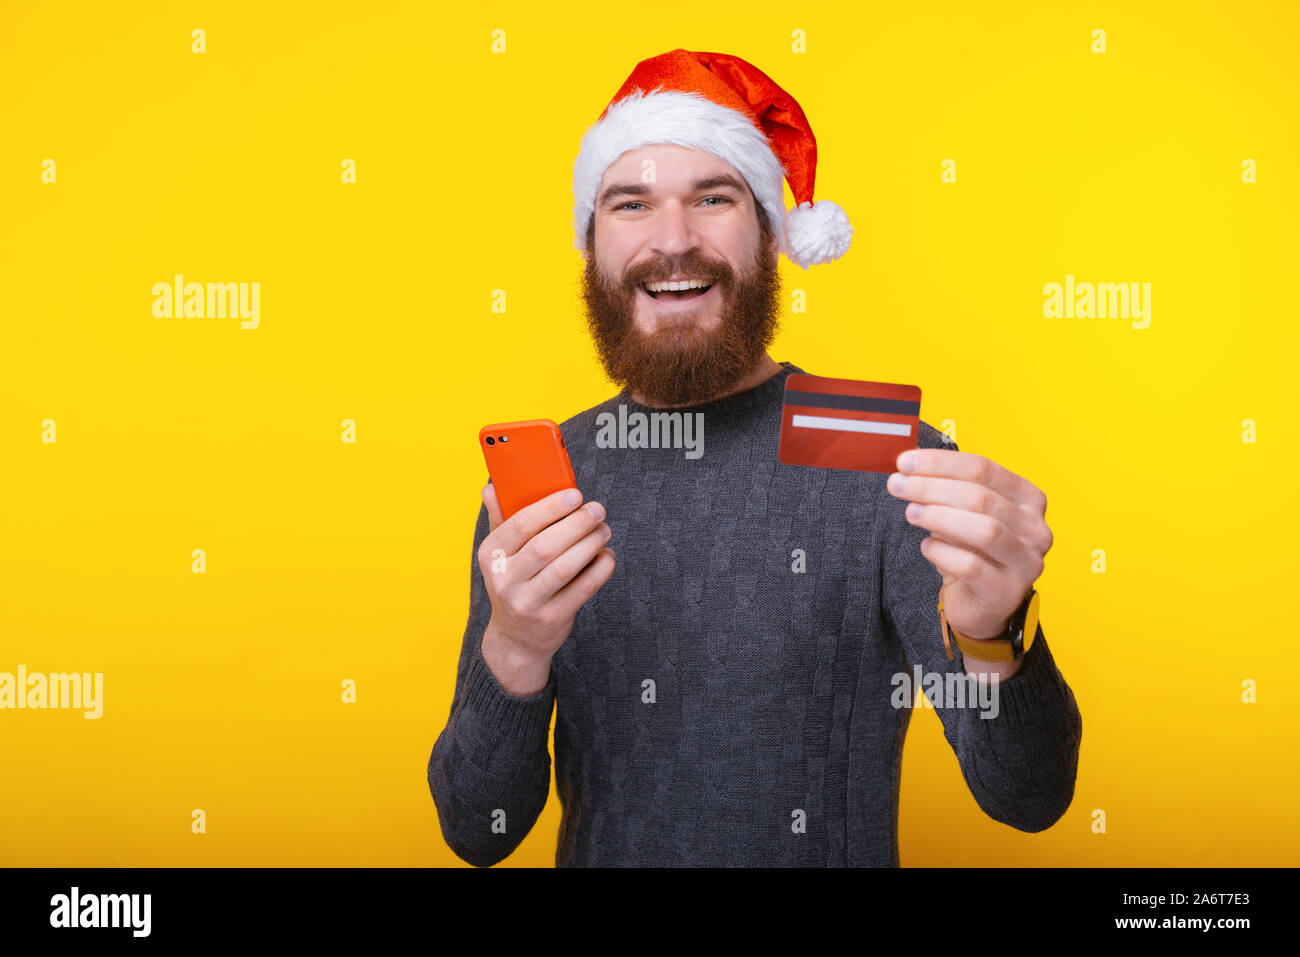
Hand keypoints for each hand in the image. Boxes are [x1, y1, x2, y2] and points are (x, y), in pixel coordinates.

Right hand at [477, 484, 615, 694]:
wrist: (516, 638)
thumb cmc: (513, 581)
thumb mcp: (500, 554)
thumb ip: (500, 519)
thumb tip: (491, 487)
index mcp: (491, 555)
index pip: (520, 525)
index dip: (550, 507)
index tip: (575, 494)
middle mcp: (505, 580)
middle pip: (545, 546)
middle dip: (576, 524)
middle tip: (597, 509)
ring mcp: (528, 603)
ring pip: (564, 568)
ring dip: (590, 544)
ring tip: (604, 530)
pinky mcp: (552, 619)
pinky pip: (582, 589)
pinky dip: (599, 569)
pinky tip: (606, 555)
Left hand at [886, 448, 1050, 643]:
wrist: (982, 604)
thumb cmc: (973, 551)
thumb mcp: (963, 514)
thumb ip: (946, 488)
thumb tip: (909, 466)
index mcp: (1028, 499)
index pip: (983, 469)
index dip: (940, 463)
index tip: (905, 461)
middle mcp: (1035, 529)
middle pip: (981, 497)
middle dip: (931, 487)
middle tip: (897, 485)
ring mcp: (1026, 563)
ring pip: (983, 530)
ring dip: (939, 517)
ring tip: (911, 513)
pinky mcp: (1006, 592)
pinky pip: (971, 567)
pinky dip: (943, 553)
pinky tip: (927, 546)